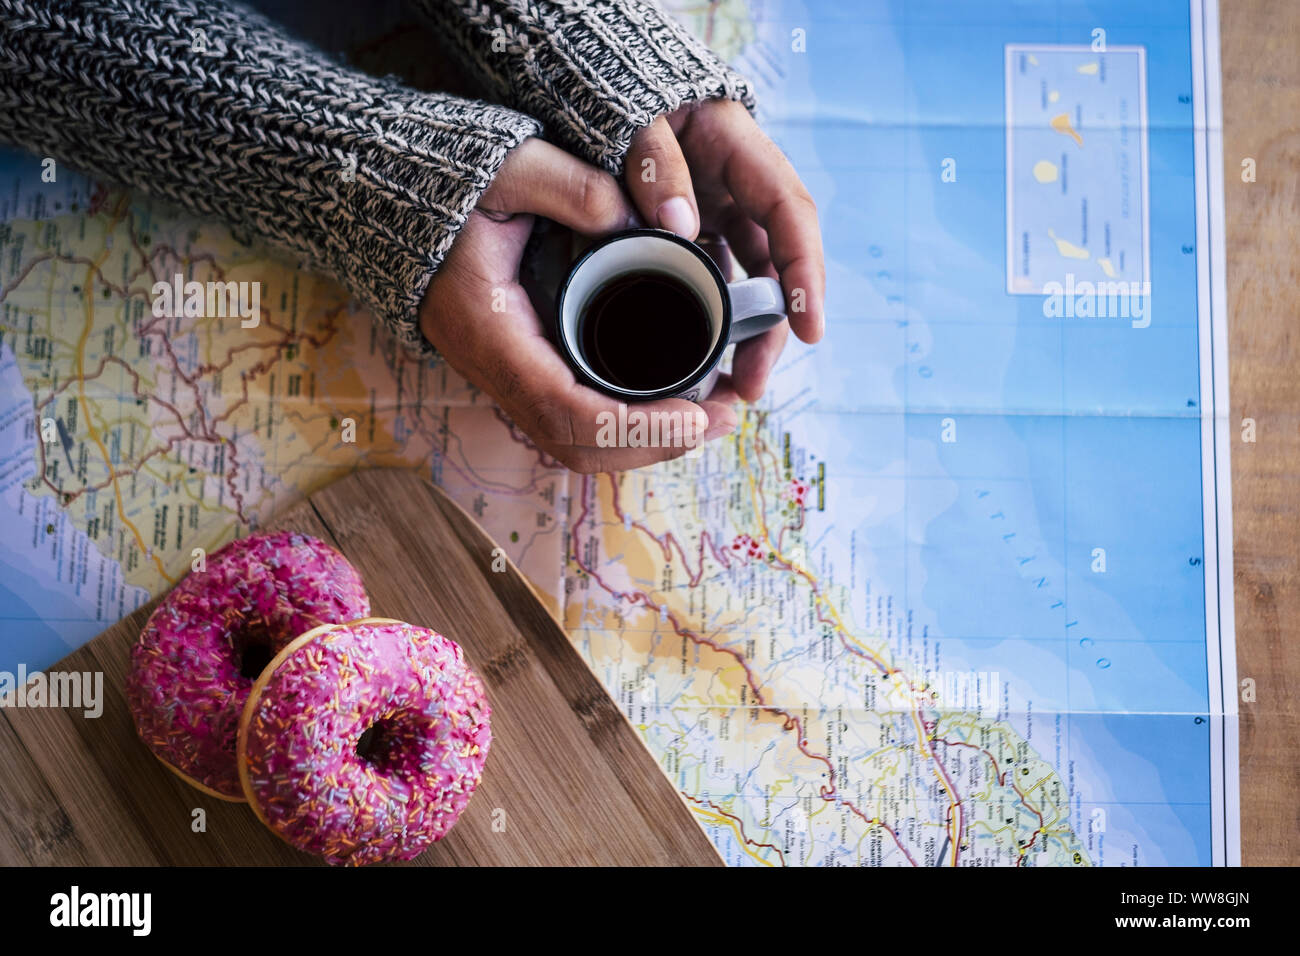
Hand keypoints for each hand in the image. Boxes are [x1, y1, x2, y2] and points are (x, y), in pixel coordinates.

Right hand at [419, 138, 738, 473]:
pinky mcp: (523, 366)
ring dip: (644, 441)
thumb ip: (566, 184)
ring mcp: (506, 374)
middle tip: (723, 415)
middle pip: (575, 444)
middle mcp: (495, 368)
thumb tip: (628, 218)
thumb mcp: (508, 166)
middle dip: (653, 445)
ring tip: (711, 413)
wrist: (397, 200)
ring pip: (576, 440)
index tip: (696, 414)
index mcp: (490, 332)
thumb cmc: (451, 184)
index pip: (565, 410)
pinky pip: (573, 417)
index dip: (634, 427)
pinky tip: (669, 402)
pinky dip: (624, 424)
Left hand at [625, 98, 825, 401]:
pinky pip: (713, 282)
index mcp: (739, 148)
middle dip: (775, 328)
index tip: (810, 326)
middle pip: (777, 262)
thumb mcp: (634, 115)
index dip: (805, 270)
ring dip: (746, 334)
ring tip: (730, 385)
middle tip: (752, 382)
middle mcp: (739, 186)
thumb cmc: (618, 94)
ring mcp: (718, 211)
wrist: (596, 86)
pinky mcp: (693, 233)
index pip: (789, 211)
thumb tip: (679, 226)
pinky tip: (701, 359)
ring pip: (748, 280)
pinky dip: (712, 320)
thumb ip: (653, 160)